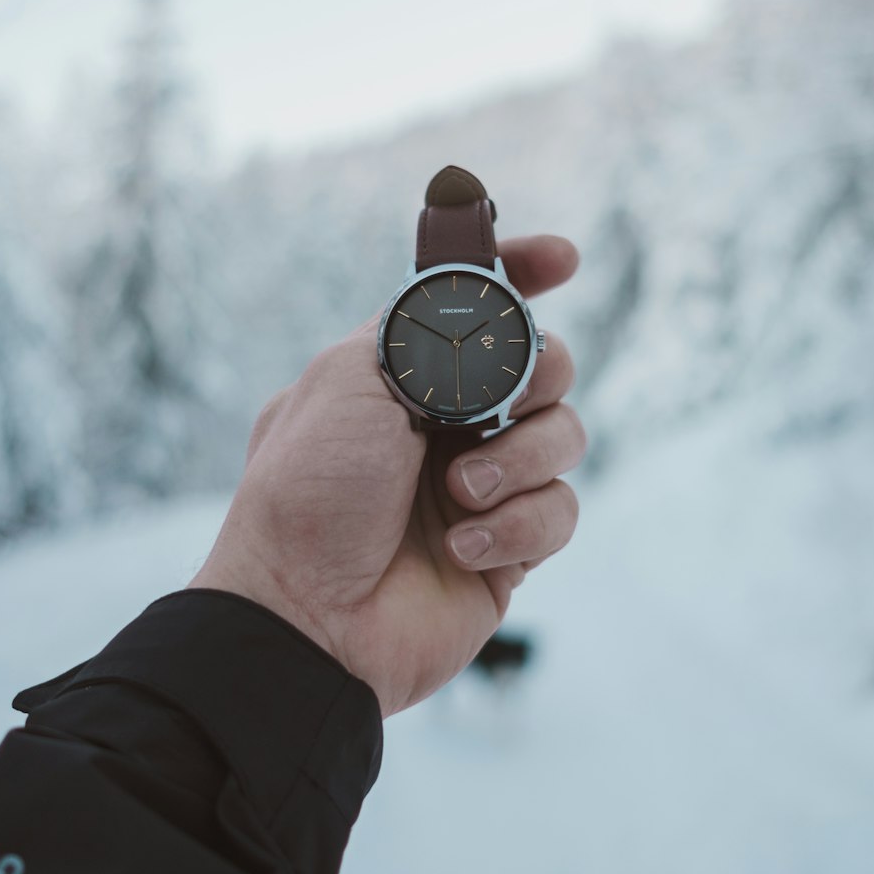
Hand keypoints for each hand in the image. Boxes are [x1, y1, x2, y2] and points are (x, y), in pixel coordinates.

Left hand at [188, 235, 584, 716]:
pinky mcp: (510, 548)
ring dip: (519, 459)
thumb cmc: (310, 492)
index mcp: (405, 377)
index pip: (478, 309)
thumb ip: (419, 329)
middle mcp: (449, 425)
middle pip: (545, 366)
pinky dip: (517, 525)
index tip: (561, 258)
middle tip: (504, 400)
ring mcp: (484, 486)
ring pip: (565, 437)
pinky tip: (462, 547)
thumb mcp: (348, 378)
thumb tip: (486, 305)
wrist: (307, 615)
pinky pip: (560, 512)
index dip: (522, 275)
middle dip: (539, 374)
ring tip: (460, 493)